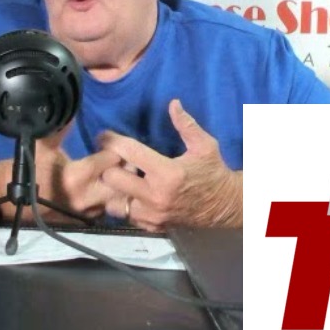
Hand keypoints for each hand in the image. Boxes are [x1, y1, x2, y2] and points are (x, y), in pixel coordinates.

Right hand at [0, 124, 120, 224]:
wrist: (11, 201)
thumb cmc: (29, 170)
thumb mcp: (43, 146)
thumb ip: (61, 129)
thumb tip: (70, 108)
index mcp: (77, 176)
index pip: (112, 158)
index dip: (113, 145)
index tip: (104, 140)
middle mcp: (88, 197)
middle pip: (124, 179)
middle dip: (124, 165)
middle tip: (117, 155)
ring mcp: (90, 212)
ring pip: (119, 196)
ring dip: (121, 182)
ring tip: (114, 170)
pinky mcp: (88, 221)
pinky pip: (109, 207)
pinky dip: (112, 195)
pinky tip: (106, 185)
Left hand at [99, 99, 241, 231]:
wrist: (225, 206)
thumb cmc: (213, 172)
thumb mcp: (205, 146)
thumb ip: (186, 125)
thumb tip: (173, 103)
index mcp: (167, 173)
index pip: (128, 152)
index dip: (111, 141)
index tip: (103, 136)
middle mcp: (155, 196)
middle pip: (112, 179)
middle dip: (109, 166)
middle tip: (112, 159)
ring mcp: (152, 215)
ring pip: (114, 202)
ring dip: (113, 189)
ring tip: (121, 178)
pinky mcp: (152, 226)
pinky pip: (126, 216)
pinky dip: (124, 204)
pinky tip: (132, 193)